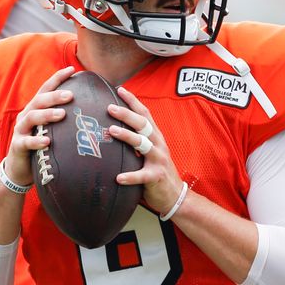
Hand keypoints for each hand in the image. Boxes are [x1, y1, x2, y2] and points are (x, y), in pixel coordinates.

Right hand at [3, 66, 75, 186]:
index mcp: (35, 109)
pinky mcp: (18, 145)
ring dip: (47, 114)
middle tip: (70, 95)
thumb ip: (63, 120)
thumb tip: (91, 113)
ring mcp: (20, 130)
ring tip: (62, 114)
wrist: (20, 168)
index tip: (72, 70)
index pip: (45, 89)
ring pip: (32, 117)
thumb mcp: (51, 130)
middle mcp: (26, 115)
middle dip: (54, 96)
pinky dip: (36, 141)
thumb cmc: (41, 147)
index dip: (57, 79)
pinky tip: (47, 141)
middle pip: (39, 100)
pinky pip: (26, 142)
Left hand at [107, 86, 184, 216]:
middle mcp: (158, 144)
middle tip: (109, 108)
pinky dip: (130, 176)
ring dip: (127, 136)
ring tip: (112, 131)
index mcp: (155, 136)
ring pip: (143, 144)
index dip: (133, 101)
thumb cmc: (155, 171)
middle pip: (143, 124)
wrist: (174, 195)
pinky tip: (118, 178)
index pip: (145, 113)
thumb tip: (112, 128)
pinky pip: (142, 175)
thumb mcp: (148, 152)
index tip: (119, 89)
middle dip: (126, 114)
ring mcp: (159, 160)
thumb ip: (136, 140)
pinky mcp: (156, 177)